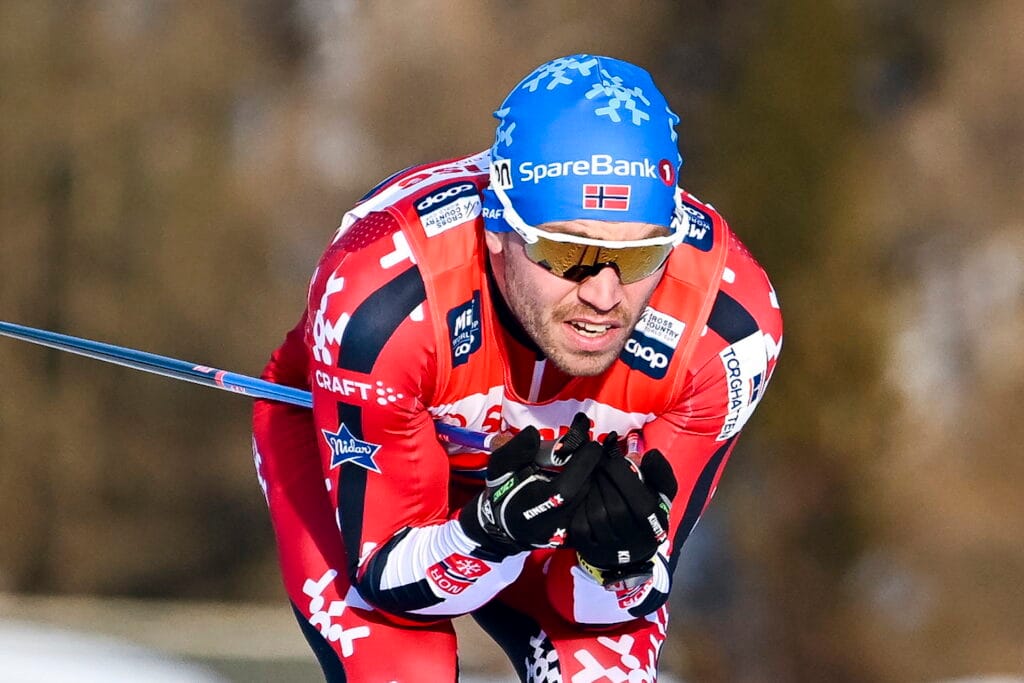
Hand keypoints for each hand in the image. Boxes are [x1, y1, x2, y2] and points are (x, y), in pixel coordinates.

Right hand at [459, 414, 598, 556]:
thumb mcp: (501, 465)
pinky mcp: (575, 537)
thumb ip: (517, 449)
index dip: (583, 464)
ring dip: (597, 478)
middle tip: (592, 449)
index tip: (591, 444)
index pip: (567, 488)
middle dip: (593, 467)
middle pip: (585, 492)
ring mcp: (566, 534)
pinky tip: (590, 479)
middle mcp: (553, 524)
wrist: (504, 524)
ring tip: (592, 462)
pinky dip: (596, 492)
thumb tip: (533, 432)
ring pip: (594, 503)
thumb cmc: (504, 490)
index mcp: (534, 505)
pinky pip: (594, 512)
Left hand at [568, 434, 677, 588]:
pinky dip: (579, 508)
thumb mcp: (661, 493)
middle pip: (617, 508)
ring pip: (597, 516)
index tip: (612, 460)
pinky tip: (584, 497)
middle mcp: (635, 543)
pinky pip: (580, 528)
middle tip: (598, 466)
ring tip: (592, 479)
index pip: (643, 504)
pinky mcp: (591, 552)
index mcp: (656, 526)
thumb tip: (650, 456)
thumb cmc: (645, 512)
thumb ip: (660, 473)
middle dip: (604, 480)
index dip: (624, 477)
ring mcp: (612, 550)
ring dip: (591, 491)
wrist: (630, 548)